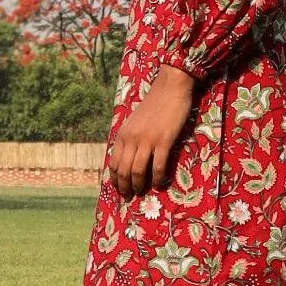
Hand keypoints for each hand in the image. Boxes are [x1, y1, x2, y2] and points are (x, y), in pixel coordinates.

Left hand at [108, 65, 197, 198]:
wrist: (171, 88)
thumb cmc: (155, 104)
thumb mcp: (134, 121)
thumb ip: (130, 138)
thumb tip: (128, 158)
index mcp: (123, 134)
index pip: (114, 163)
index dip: (115, 180)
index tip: (119, 189)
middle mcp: (132, 139)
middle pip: (124, 170)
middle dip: (125, 187)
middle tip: (129, 197)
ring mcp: (148, 140)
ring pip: (138, 171)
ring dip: (139, 185)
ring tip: (141, 192)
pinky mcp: (164, 140)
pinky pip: (158, 166)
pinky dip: (158, 178)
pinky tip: (159, 184)